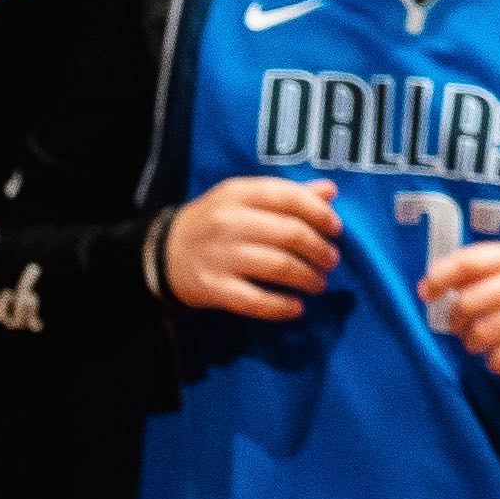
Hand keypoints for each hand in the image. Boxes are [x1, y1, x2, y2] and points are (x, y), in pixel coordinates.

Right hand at [158, 174, 346, 318]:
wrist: (163, 253)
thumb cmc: (215, 223)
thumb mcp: (244, 200)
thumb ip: (287, 195)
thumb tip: (330, 191)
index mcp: (238, 193)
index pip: (289, 197)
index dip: (320, 214)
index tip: (336, 229)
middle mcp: (229, 222)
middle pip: (290, 234)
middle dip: (320, 250)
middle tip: (331, 261)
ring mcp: (220, 256)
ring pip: (279, 266)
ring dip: (308, 278)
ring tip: (318, 283)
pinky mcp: (213, 287)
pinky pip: (256, 300)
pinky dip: (281, 306)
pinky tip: (296, 307)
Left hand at [418, 221, 499, 371]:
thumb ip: (499, 274)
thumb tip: (436, 289)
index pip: (471, 260)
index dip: (442, 275)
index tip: (425, 293)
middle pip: (471, 301)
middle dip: (458, 321)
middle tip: (462, 331)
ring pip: (486, 331)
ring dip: (476, 343)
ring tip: (482, 346)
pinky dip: (498, 362)